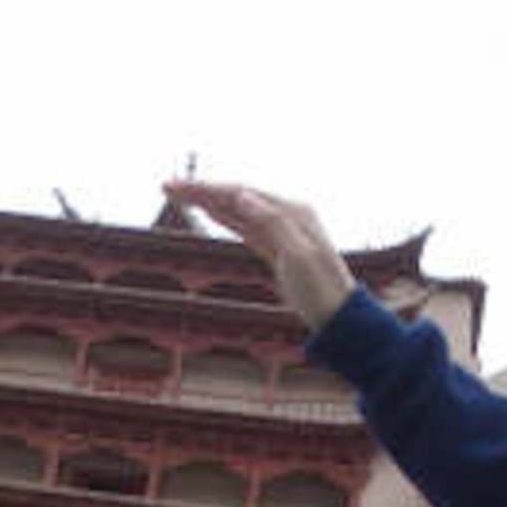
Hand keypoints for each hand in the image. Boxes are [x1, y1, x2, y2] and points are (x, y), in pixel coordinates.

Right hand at [163, 180, 354, 331]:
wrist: (339, 319)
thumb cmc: (322, 289)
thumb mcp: (297, 255)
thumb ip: (272, 222)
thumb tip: (242, 195)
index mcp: (291, 211)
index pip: (240, 192)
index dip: (207, 189)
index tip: (175, 188)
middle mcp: (286, 216)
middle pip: (237, 197)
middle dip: (202, 191)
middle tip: (167, 186)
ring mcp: (281, 233)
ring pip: (240, 211)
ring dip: (210, 201)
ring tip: (180, 194)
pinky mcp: (277, 252)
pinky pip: (247, 228)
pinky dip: (227, 218)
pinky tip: (211, 212)